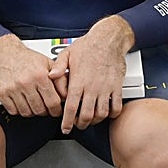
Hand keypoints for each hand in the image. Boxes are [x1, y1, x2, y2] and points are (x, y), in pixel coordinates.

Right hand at [0, 34, 62, 117]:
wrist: (4, 51)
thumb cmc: (26, 58)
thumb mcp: (47, 63)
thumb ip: (60, 78)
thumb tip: (67, 94)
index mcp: (40, 75)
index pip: (53, 102)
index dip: (56, 110)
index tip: (55, 110)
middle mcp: (26, 82)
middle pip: (40, 110)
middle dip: (44, 110)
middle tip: (44, 106)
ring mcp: (13, 88)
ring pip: (27, 112)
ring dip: (31, 111)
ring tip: (32, 103)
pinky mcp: (2, 92)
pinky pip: (13, 111)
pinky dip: (18, 109)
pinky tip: (21, 101)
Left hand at [49, 17, 132, 132]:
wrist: (108, 39)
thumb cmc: (88, 45)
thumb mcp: (68, 53)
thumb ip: (58, 66)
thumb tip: (50, 77)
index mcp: (78, 81)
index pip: (71, 108)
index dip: (67, 122)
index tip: (65, 128)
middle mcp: (92, 87)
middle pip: (86, 116)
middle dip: (81, 124)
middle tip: (77, 125)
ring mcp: (106, 89)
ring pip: (101, 114)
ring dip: (95, 121)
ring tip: (90, 120)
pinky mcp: (117, 87)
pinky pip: (117, 107)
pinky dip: (112, 114)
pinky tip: (107, 113)